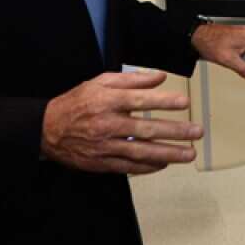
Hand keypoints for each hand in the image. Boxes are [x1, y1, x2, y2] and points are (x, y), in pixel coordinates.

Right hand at [41, 70, 201, 175]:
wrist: (47, 129)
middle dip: (175, 132)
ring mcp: (105, 146)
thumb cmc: (77, 102)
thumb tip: (159, 77)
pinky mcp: (101, 163)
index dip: (163, 102)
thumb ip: (131, 79)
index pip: (140, 100)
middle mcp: (107, 124)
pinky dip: (148, 167)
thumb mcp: (100, 82)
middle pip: (146, 129)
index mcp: (107, 101)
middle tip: (197, 132)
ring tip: (189, 154)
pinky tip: (165, 163)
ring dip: (168, 154)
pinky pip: (129, 167)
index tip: (184, 103)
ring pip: (141, 152)